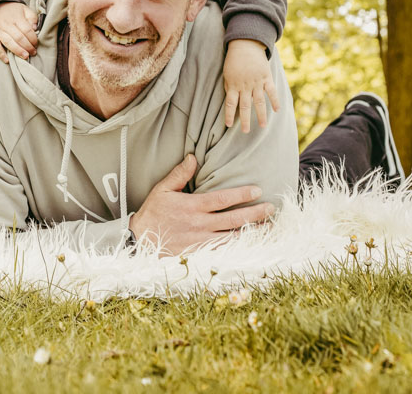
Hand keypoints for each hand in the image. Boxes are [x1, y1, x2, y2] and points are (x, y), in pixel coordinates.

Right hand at [0, 2, 38, 61]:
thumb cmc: (12, 11)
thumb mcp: (24, 9)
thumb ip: (32, 17)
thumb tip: (35, 28)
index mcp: (16, 17)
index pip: (27, 30)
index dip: (33, 39)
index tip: (36, 44)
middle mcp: (6, 24)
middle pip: (18, 38)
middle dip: (28, 47)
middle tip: (33, 52)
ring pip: (8, 42)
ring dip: (18, 51)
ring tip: (25, 56)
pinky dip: (0, 54)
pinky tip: (7, 60)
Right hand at [128, 155, 273, 254]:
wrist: (139, 242)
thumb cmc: (152, 214)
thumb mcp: (162, 190)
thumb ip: (179, 174)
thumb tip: (193, 157)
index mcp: (192, 206)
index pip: (223, 199)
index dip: (242, 194)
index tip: (258, 190)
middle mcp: (200, 224)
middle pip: (234, 219)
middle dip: (255, 213)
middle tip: (272, 208)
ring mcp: (201, 241)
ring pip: (233, 237)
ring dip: (253, 232)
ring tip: (269, 227)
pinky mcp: (200, 254)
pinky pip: (225, 251)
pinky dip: (240, 248)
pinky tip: (252, 245)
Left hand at [223, 39, 279, 131]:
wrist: (246, 45)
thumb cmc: (234, 60)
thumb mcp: (227, 74)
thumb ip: (229, 87)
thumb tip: (231, 101)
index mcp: (233, 85)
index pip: (230, 103)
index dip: (229, 115)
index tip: (229, 125)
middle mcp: (245, 86)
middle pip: (245, 106)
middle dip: (245, 120)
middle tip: (246, 131)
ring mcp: (256, 82)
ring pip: (259, 102)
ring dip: (261, 115)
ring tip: (263, 126)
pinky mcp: (266, 78)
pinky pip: (271, 91)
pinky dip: (275, 101)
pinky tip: (277, 110)